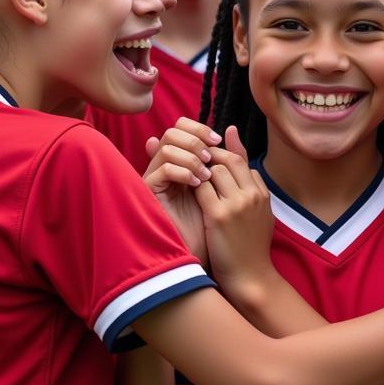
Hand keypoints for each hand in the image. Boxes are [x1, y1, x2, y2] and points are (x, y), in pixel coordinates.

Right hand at [143, 118, 222, 263]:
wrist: (212, 256)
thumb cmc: (221, 223)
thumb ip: (231, 159)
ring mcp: (157, 179)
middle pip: (171, 132)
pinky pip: (162, 169)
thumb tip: (233, 129)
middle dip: (194, 139)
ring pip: (166, 147)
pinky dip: (182, 172)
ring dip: (190, 157)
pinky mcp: (150, 194)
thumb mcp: (228, 185)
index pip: (181, 127)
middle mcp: (167, 166)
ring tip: (206, 176)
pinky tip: (196, 184)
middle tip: (211, 156)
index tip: (218, 140)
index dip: (199, 128)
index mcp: (183, 161)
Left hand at [194, 127, 276, 295]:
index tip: (207, 165)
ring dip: (200, 172)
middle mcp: (252, 195)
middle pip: (229, 159)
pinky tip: (186, 196)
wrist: (250, 277)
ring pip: (214, 169)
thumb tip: (240, 156)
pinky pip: (201, 187)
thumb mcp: (258, 213)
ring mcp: (237, 204)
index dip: (221, 158)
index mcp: (262, 193)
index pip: (241, 160)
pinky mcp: (219, 216)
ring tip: (191, 184)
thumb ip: (249, 186)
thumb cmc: (250, 247)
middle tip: (193, 169)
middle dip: (209, 159)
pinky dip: (192, 186)